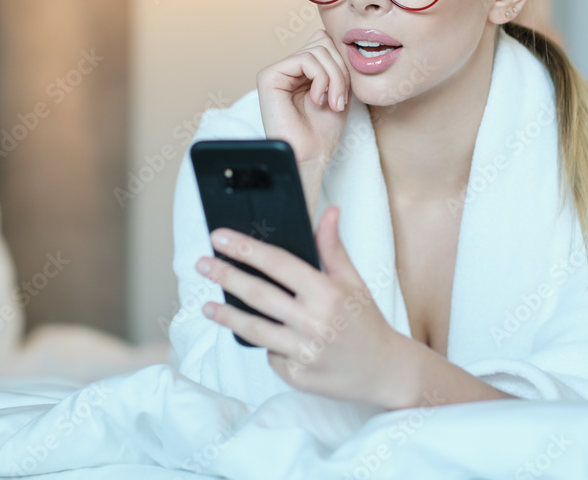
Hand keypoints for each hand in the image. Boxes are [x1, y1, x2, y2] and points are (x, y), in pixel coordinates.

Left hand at [195, 205, 406, 407]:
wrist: (385, 371)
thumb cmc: (366, 322)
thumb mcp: (354, 282)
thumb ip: (333, 248)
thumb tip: (329, 211)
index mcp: (328, 294)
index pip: (278, 264)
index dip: (246, 249)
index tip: (220, 238)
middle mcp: (315, 322)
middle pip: (258, 294)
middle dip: (226, 276)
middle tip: (202, 264)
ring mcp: (304, 352)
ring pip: (254, 329)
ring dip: (226, 316)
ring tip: (206, 306)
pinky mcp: (296, 375)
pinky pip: (269, 354)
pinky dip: (264, 343)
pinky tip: (260, 335)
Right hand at [256, 29, 350, 167]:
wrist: (310, 155)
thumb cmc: (323, 131)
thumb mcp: (339, 90)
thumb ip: (337, 64)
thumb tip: (339, 37)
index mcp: (300, 70)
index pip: (325, 42)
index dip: (342, 62)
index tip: (347, 92)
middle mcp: (286, 68)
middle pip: (323, 41)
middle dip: (341, 69)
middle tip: (341, 99)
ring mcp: (276, 71)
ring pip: (317, 49)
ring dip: (335, 78)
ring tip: (333, 103)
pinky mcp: (268, 76)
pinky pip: (305, 59)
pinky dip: (321, 79)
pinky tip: (317, 100)